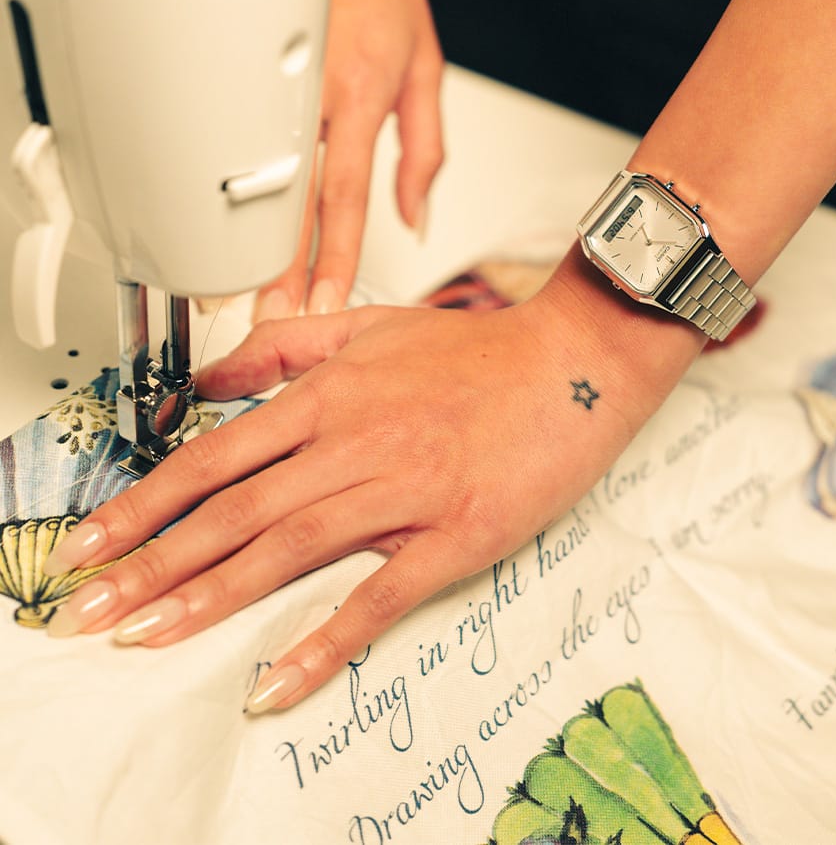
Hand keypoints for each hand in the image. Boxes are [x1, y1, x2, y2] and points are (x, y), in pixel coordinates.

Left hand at [43, 255, 700, 710]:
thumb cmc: (479, 351)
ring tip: (147, 637)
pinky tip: (278, 681)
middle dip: (154, 564)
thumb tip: (213, 376)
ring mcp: (407, 491)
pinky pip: (379, 595)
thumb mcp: (374, 327)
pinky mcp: (456, 534)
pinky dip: (326, 641)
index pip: (218, 456)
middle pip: (238, 511)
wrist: (573, 363)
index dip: (146, 504)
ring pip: (291, 550)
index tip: (92, 541)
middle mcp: (357, 443)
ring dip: (212, 599)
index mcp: (334, 396)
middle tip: (88, 608)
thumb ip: (286, 345)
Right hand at [253, 0, 443, 322]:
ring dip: (244, 239)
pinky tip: (213, 219)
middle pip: (292, 200)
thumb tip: (417, 215)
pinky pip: (237, 136)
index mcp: (364, 98)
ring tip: (232, 289)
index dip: (335, 258)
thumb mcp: (427, 69)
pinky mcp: (246, 68)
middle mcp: (316, 96)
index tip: (326, 303)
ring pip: (255, 174)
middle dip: (278, 269)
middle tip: (265, 320)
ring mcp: (274, 83)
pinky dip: (225, 183)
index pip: (346, 199)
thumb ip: (426, 151)